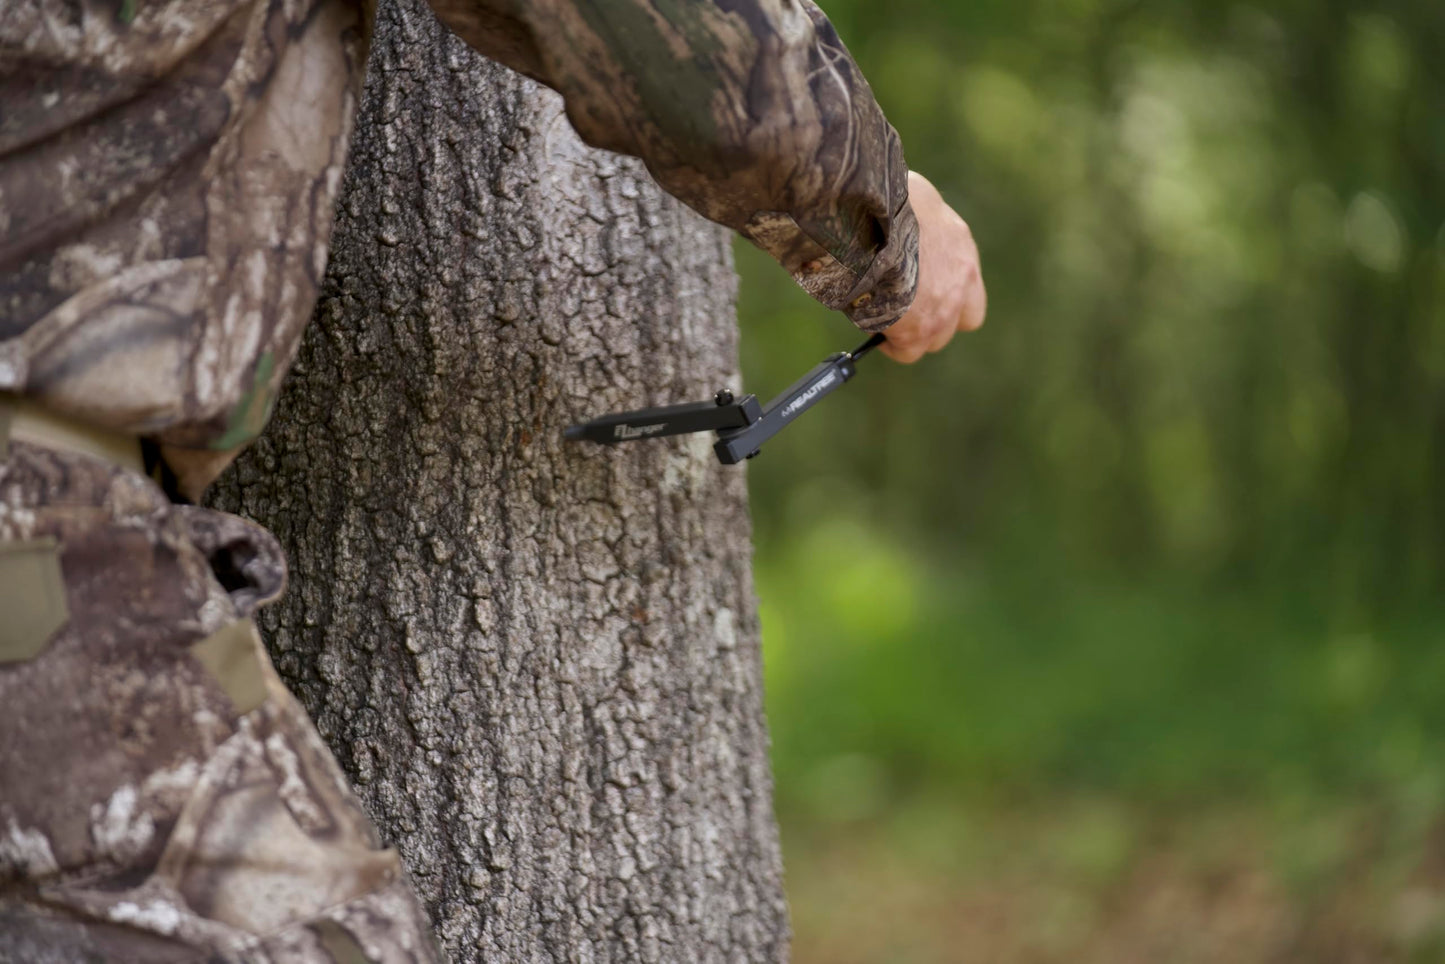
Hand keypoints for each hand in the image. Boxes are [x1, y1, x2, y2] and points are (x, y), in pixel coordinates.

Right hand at [880, 172, 986, 363]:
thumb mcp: (920, 207)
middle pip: (951, 326)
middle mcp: (959, 288)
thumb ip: (922, 231)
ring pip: (929, 341)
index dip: (949, 306)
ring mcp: (940, 312)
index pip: (970, 301)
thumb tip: (902, 234)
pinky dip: (889, 344)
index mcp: (963, 257)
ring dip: (909, 334)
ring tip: (883, 319)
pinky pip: (903, 351)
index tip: (926, 301)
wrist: (878, 216)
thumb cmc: (889, 200)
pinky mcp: (915, 330)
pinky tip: (872, 328)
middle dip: (928, 322)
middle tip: (900, 312)